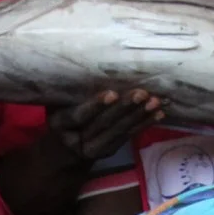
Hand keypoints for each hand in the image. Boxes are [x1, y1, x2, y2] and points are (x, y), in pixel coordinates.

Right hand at [45, 89, 166, 165]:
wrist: (62, 153)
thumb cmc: (59, 117)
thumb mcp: (55, 105)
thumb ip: (68, 92)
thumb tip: (84, 61)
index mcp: (59, 123)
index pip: (79, 115)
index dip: (96, 106)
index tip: (112, 94)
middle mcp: (76, 138)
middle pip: (103, 124)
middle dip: (124, 109)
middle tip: (142, 94)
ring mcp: (94, 148)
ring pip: (118, 131)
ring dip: (139, 116)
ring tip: (155, 102)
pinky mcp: (109, 150)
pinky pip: (128, 136)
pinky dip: (144, 124)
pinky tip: (158, 115)